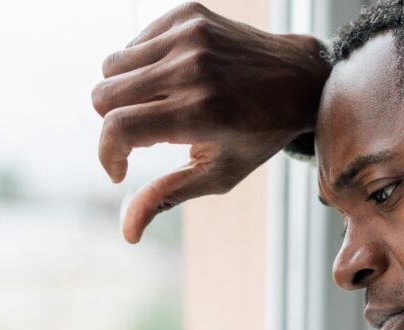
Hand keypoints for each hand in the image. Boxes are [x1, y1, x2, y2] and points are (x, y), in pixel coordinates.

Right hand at [92, 2, 328, 242]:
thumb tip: (127, 233)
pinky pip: (134, 42)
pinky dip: (142, 64)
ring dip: (124, 92)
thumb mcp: (219, 174)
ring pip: (112, 65)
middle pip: (103, 95)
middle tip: (144, 135)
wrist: (300, 79)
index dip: (107, 154)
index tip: (119, 169)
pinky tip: (172, 79)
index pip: (118, 128)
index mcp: (199, 112)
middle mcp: (191, 68)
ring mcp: (189, 35)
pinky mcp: (189, 14)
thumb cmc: (258, 136)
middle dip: (112, 123)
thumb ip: (167, 196)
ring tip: (159, 106)